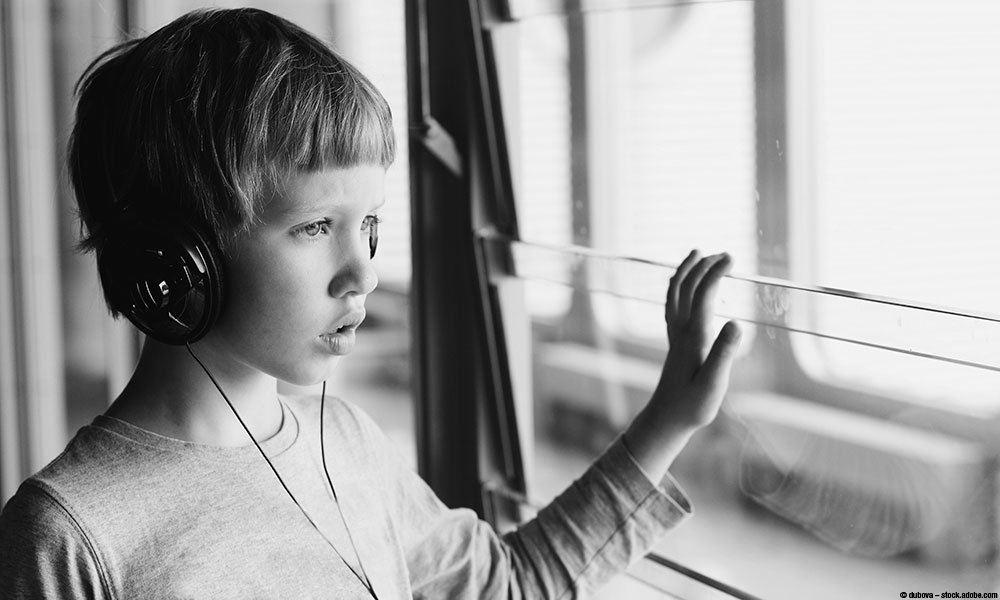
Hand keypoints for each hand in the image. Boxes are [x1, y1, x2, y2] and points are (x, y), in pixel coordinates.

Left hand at [623, 250, 740, 480]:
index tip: (732, 258)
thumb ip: (724, 353)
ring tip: (697, 254)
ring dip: (686, 271)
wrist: (666, 419)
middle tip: (726, 254)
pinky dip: (677, 288)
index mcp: (693, 337)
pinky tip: (684, 286)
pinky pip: (672, 306)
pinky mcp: (674, 343)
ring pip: (675, 294)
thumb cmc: (692, 406)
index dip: (715, 273)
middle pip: (687, 288)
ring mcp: (675, 336)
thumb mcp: (714, 383)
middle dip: (704, 266)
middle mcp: (680, 331)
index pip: (702, 295)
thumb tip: (736, 323)